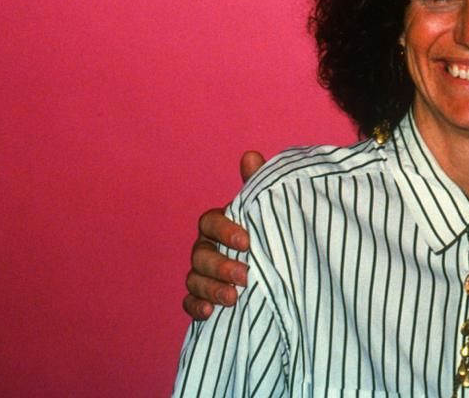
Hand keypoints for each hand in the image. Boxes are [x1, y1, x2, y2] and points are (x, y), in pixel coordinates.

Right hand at [181, 151, 265, 319]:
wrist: (278, 264)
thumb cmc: (267, 229)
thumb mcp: (267, 208)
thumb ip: (258, 184)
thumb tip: (251, 155)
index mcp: (219, 224)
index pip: (209, 223)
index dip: (224, 230)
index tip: (247, 241)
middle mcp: (206, 247)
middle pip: (201, 255)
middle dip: (221, 266)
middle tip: (246, 275)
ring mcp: (202, 273)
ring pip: (194, 280)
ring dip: (211, 289)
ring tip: (234, 298)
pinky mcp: (203, 297)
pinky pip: (190, 302)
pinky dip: (196, 307)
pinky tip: (210, 313)